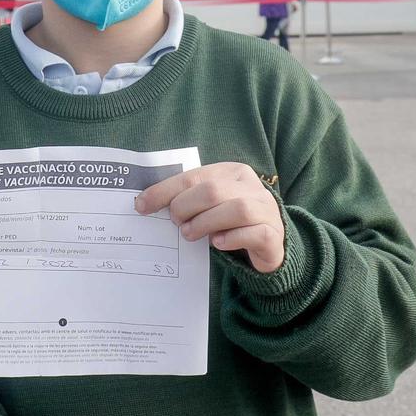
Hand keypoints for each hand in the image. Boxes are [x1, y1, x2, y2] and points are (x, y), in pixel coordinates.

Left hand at [136, 163, 284, 272]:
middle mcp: (252, 187)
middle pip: (213, 190)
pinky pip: (254, 233)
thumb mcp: (210, 204)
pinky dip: (232, 238)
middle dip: (186, 207)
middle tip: (176, 223)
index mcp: (233, 172)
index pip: (194, 176)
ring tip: (190, 234)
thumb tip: (146, 203)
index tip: (141, 205)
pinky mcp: (273, 235)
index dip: (165, 190)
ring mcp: (266, 210)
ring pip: (237, 209)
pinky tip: (217, 243)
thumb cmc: (230, 221)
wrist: (267, 244)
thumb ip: (188, 199)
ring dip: (206, 223)